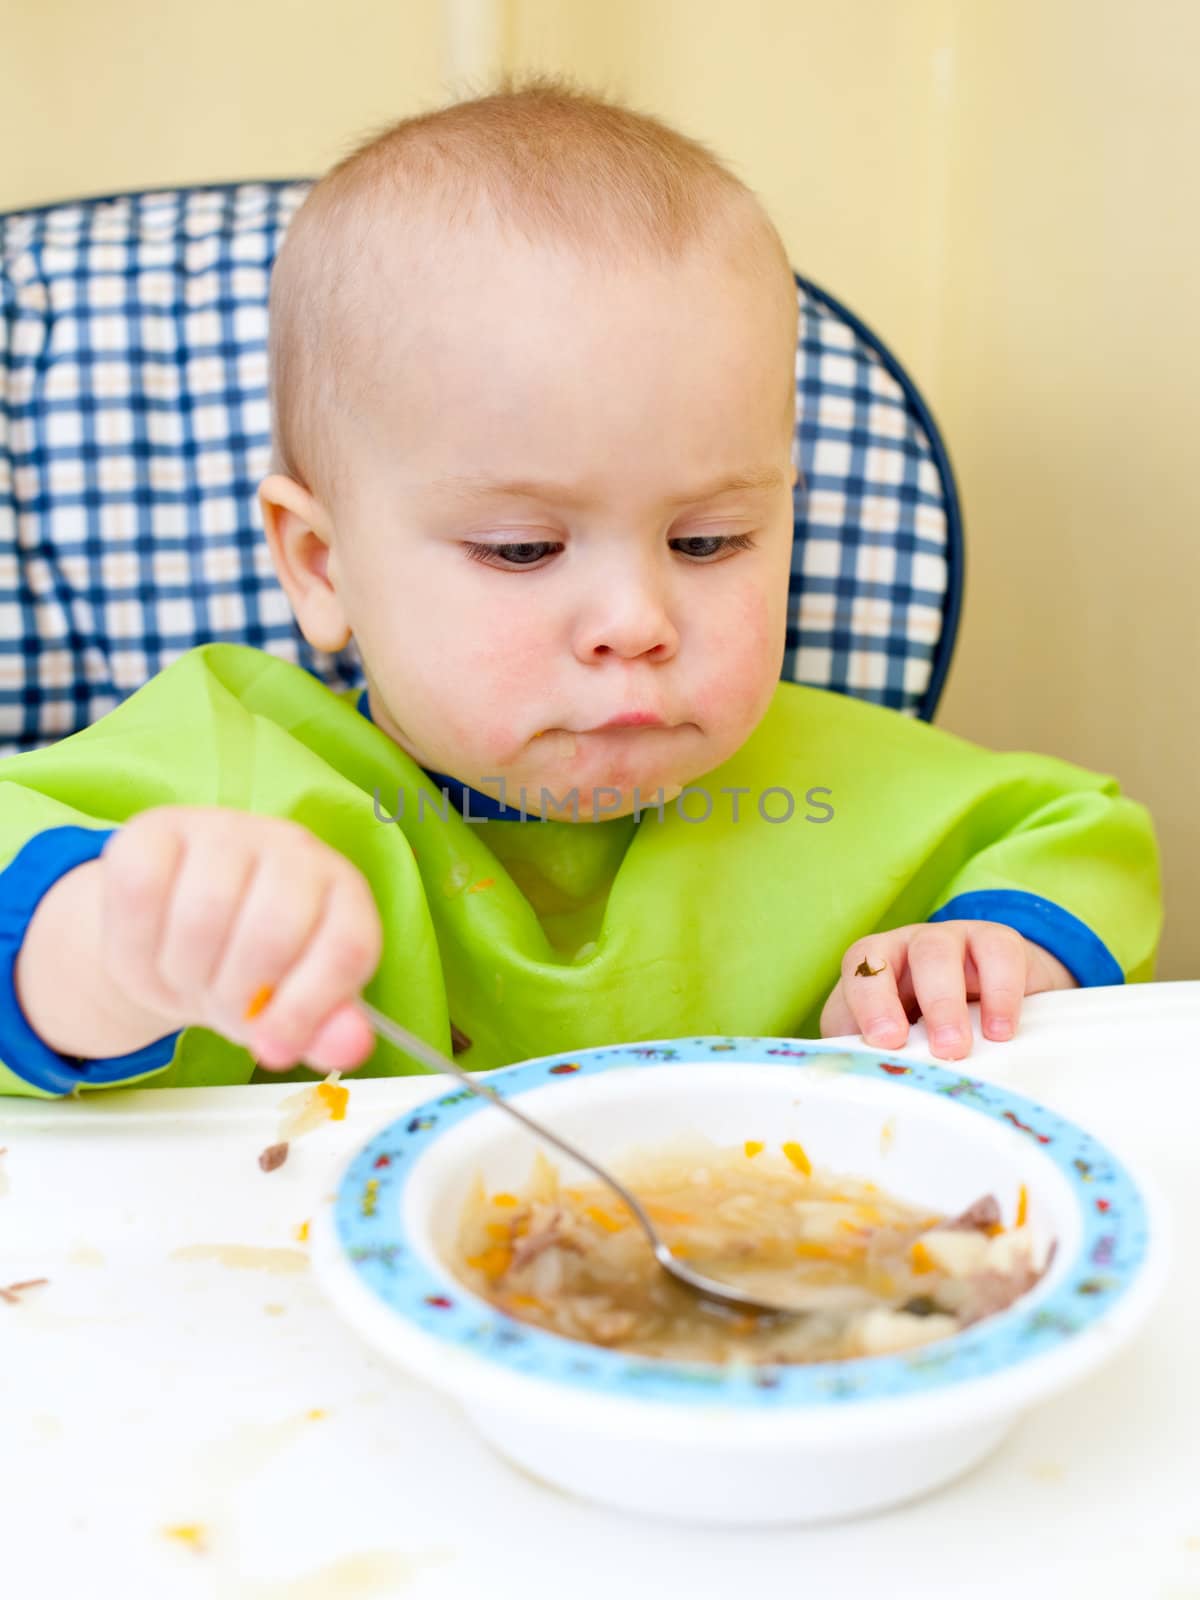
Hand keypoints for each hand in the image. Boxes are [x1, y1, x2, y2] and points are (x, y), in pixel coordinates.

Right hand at [98, 806, 382, 1072]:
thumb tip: (349, 1048)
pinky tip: (149, 952)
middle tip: (225, 1008)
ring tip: (190, 982)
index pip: (345, 948)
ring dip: (185, 974)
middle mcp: (293, 849)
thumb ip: (324, 1032)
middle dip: (238, 996)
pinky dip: (134, 944)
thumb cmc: (253, 968)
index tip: (273, 1048)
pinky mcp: (157, 828)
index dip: (307, 1010)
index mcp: (342, 893)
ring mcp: (225, 830)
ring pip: (203, 912)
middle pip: (271, 934)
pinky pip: (141, 887)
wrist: (180, 927)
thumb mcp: (293, 1007)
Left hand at [819, 920, 1077, 1059]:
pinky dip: (1003, 990)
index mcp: (877, 965)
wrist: (982, 1014)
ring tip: (978, 1042)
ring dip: (961, 998)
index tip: (887, 1041)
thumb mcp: (888, 1043)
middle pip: (917, 953)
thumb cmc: (918, 1033)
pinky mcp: (999, 944)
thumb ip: (871, 1054)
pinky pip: (1001, 950)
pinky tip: (1004, 1030)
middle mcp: (912, 945)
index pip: (863, 967)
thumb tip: (866, 1079)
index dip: (872, 1000)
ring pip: (948, 948)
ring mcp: (956, 939)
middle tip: (947, 1049)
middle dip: (934, 1002)